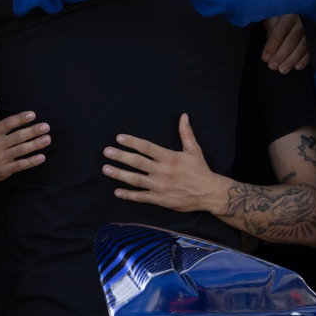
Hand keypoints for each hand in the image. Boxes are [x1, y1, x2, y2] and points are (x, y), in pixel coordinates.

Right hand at [0, 98, 48, 185]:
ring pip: (21, 150)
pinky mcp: (4, 170)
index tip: (32, 115)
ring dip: (35, 144)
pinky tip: (41, 157)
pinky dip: (31, 162)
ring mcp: (0, 158)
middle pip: (17, 137)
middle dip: (33, 131)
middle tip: (46, 126)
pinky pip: (20, 165)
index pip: (7, 124)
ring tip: (47, 139)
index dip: (20, 119)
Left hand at [102, 114, 217, 212]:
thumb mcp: (194, 150)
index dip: (132, 142)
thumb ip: (186, 133)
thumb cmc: (200, 170)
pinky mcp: (160, 199)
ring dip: (119, 174)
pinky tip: (117, 191)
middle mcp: (163, 171)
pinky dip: (128, 195)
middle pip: (137, 162)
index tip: (119, 138)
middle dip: (120, 156)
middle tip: (106, 151)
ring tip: (105, 169)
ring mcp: (160, 186)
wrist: (209, 193)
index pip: (147, 147)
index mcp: (169, 157)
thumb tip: (183, 115)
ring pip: (135, 179)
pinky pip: (141, 197)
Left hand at [261, 14, 308, 71]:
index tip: (265, 58)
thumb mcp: (272, 20)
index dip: (272, 45)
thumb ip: (269, 31)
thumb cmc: (280, 19)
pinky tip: (297, 66)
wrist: (294, 14)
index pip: (280, 31)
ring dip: (292, 59)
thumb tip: (267, 50)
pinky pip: (312, 50)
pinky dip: (305, 59)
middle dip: (282, 55)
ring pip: (303, 46)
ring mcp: (311, 29)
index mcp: (289, 14)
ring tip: (282, 69)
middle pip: (292, 39)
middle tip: (272, 66)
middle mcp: (301, 20)